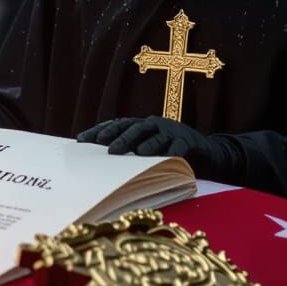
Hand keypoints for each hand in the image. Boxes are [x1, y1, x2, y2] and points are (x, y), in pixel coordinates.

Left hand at [77, 116, 240, 178]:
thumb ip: (128, 151)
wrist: (206, 152)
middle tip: (106, 149)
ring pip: (156, 135)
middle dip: (118, 137)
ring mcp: (172, 130)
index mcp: (140, 125)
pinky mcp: (190, 140)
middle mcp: (154, 124)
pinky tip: (166, 158)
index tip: (80, 140)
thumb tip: (98, 161)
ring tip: (136, 153)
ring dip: (145, 143)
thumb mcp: (148, 150)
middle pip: (133, 128)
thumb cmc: (170, 152)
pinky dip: (173, 152)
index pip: (115, 125)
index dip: (98, 131)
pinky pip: (180, 146)